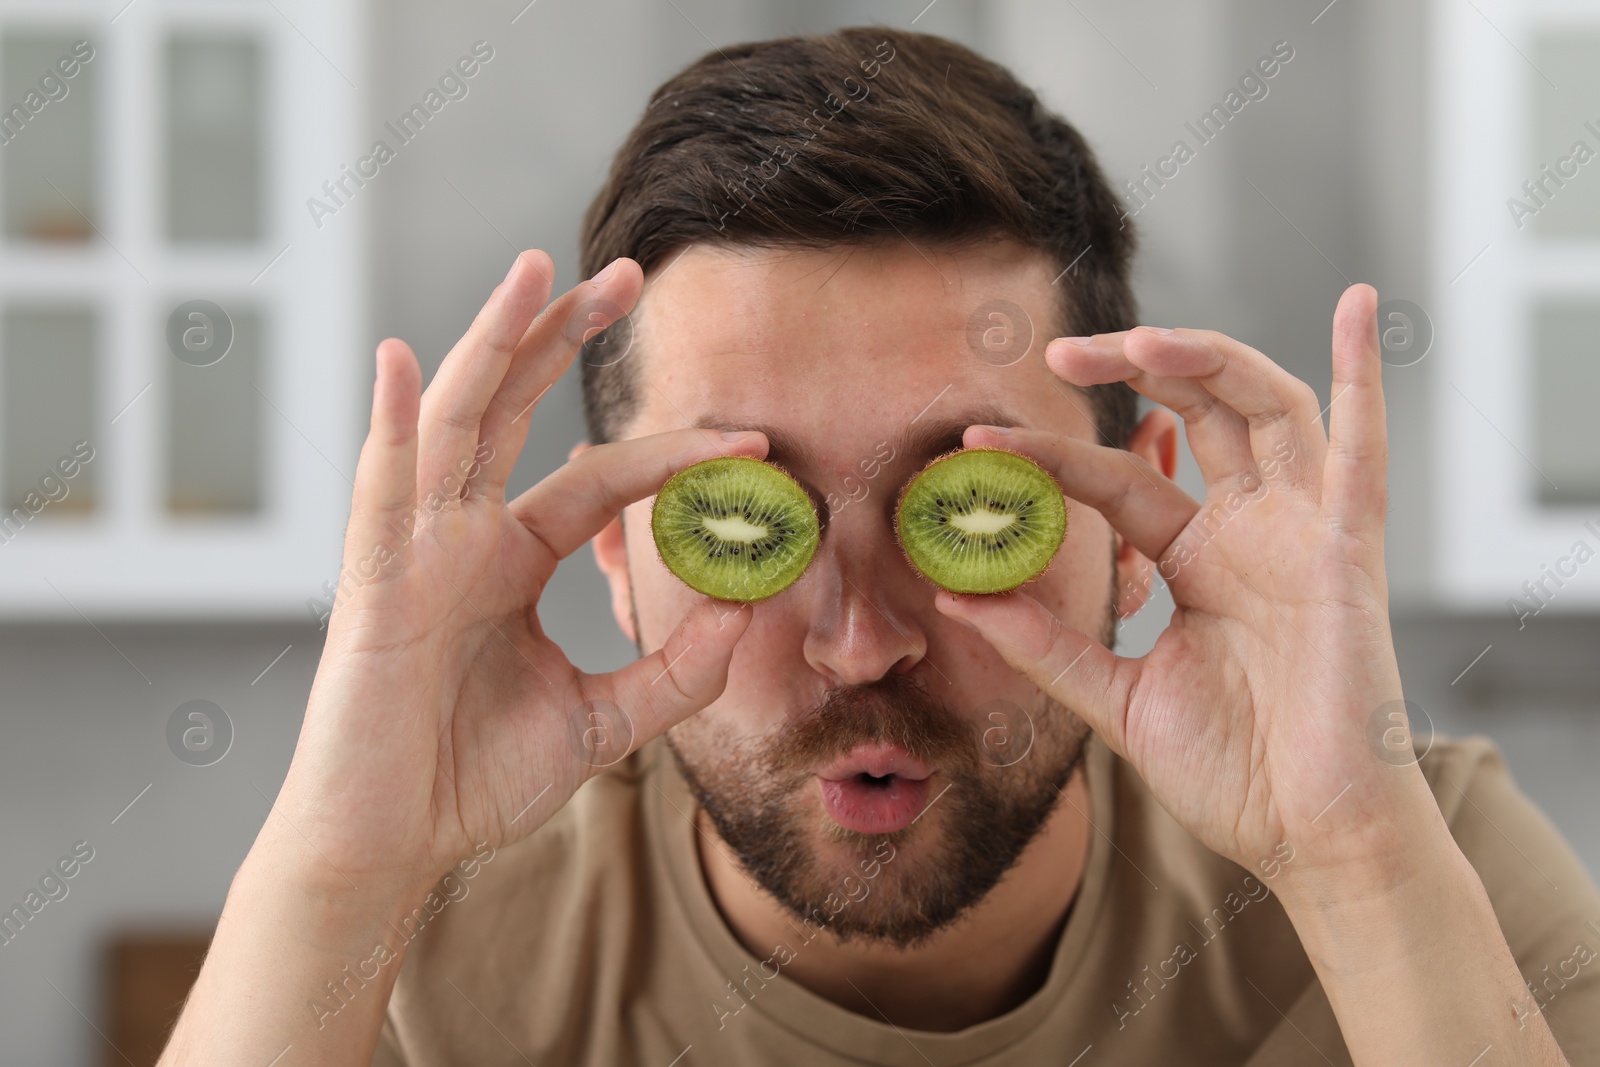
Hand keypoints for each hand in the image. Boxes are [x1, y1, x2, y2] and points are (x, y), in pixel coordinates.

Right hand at [271, 251, 763, 897]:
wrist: (396, 845)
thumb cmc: (476, 780)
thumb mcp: (606, 721)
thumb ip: (677, 672)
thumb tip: (748, 609)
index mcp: (510, 560)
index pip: (597, 480)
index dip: (669, 453)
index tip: (749, 438)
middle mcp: (462, 536)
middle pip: (516, 410)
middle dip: (563, 337)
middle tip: (627, 272)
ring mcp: (415, 551)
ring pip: (456, 423)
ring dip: (491, 343)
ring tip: (533, 270)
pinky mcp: (375, 586)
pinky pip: (381, 495)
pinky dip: (390, 427)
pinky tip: (405, 361)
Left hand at [938, 284, 1430, 884]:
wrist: (1308, 839)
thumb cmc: (1231, 775)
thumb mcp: (1116, 700)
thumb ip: (1046, 647)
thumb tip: (957, 599)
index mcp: (1199, 562)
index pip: (1117, 482)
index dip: (1051, 457)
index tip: (978, 442)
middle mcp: (1251, 533)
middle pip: (1195, 416)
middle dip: (1132, 371)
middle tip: (1056, 347)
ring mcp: (1302, 534)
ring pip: (1262, 410)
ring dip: (1206, 362)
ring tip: (1138, 342)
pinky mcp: (1350, 551)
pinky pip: (1364, 447)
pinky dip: (1361, 374)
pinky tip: (1354, 303)